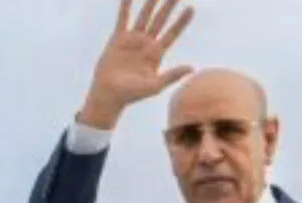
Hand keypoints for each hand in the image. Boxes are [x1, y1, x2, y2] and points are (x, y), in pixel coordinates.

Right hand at [79, 0, 194, 128]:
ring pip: (144, 17)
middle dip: (168, 6)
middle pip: (160, 21)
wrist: (109, 94)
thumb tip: (192, 68)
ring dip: (150, 3)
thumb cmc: (132, 94)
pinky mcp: (118, 39)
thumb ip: (172, 76)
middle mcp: (146, 44)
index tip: (191, 8)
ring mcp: (132, 40)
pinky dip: (125, 7)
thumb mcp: (154, 86)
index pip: (172, 33)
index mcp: (157, 54)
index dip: (181, 21)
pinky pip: (123, 19)